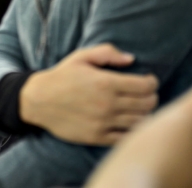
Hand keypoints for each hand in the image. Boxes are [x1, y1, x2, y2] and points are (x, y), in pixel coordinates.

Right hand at [20, 44, 158, 145]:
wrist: (39, 100)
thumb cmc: (62, 76)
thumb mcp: (82, 56)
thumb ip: (108, 53)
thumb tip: (131, 59)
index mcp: (106, 83)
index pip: (145, 86)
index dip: (152, 82)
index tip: (149, 80)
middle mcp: (107, 104)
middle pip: (146, 104)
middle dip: (152, 97)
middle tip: (147, 94)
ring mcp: (103, 123)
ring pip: (140, 122)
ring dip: (145, 114)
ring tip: (140, 108)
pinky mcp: (97, 137)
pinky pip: (125, 137)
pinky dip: (133, 131)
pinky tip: (130, 122)